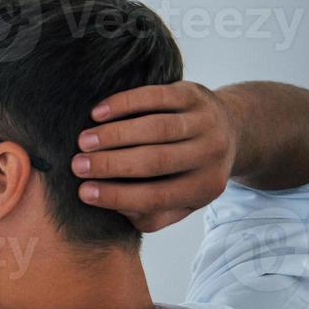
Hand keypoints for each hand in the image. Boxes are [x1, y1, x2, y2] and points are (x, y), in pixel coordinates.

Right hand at [74, 81, 238, 231]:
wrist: (231, 129)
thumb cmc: (189, 172)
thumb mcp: (180, 202)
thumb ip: (149, 214)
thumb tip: (112, 204)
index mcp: (205, 187)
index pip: (156, 197)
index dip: (116, 196)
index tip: (83, 192)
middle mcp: (211, 154)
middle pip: (155, 161)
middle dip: (111, 164)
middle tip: (77, 165)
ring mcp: (206, 121)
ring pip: (155, 128)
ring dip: (114, 135)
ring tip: (83, 141)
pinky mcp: (194, 94)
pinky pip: (156, 97)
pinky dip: (124, 104)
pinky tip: (98, 113)